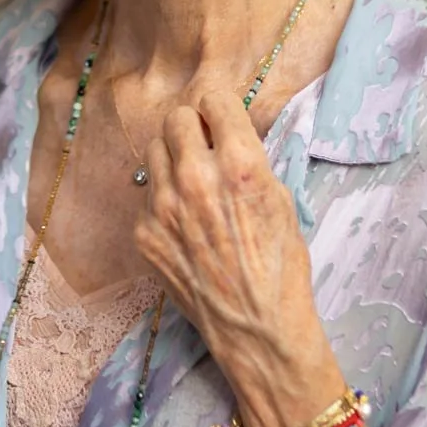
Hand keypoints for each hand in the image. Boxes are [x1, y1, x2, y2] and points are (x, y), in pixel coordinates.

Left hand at [133, 89, 319, 381]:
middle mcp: (196, 179)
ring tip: (192, 179)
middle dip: (193, 126)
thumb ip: (249, 160)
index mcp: (239, 165)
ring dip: (173, 156)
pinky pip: (147, 194)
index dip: (221, 108)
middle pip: (176, 118)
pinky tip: (184, 219)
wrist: (255, 326)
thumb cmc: (280, 265)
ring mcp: (164, 207)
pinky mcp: (145, 233)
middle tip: (204, 144)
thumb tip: (226, 133)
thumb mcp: (281, 199)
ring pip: (155, 151)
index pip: (214, 100)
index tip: (223, 119)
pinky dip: (164, 197)